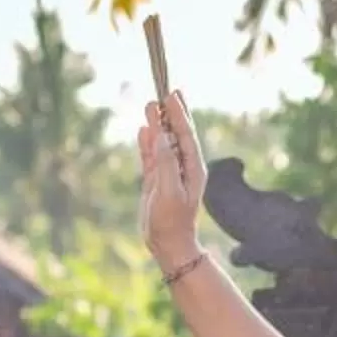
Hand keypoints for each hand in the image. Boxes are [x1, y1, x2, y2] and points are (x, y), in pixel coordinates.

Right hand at [135, 91, 207, 271]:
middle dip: (171, 113)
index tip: (172, 95)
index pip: (186, 134)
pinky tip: (143, 130)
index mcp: (192, 167)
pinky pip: (152, 156)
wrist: (168, 244)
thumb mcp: (169, 191)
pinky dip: (148, 142)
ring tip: (151, 105)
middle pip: (176, 134)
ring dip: (157, 124)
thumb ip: (166, 162)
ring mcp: (169, 173)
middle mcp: (183, 167)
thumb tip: (161, 135)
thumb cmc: (172, 221)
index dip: (179, 114)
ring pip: (162, 142)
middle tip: (167, 91)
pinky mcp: (156, 181)